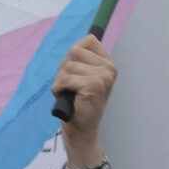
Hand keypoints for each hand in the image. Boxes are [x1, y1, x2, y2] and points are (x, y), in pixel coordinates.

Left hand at [53, 38, 118, 156]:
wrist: (81, 129)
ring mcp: (103, 76)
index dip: (73, 55)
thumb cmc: (78, 102)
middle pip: (74, 51)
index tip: (74, 71)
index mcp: (108, 63)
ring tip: (69, 93)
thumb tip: (80, 42)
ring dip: (60, 81)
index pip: (88, 40)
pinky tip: (66, 97)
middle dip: (64, 68)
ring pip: (67, 65)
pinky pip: (65, 78)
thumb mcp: (82, 76)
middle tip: (69, 85)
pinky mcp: (93, 85)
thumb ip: (81, 60)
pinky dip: (58, 88)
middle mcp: (109, 68)